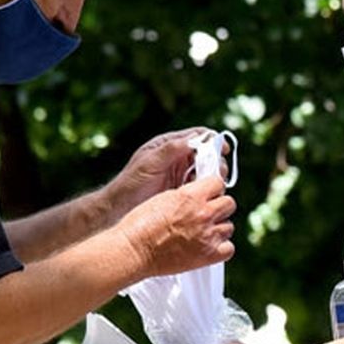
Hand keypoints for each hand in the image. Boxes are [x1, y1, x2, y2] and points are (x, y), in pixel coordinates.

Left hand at [106, 128, 226, 218]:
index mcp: (171, 145)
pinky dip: (207, 189)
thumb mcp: (150, 162)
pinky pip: (203, 187)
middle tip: (215, 172)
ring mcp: (183, 175)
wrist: (121, 208)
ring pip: (209, 171)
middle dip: (216, 161)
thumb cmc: (131, 182)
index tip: (222, 149)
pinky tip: (201, 194)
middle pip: (209, 154)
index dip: (214, 140)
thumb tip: (195, 139)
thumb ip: (171, 149)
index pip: (199, 136)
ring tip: (205, 184)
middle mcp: (180, 158)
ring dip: (213, 176)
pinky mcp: (185, 191)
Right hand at [115, 175, 235, 278]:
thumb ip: (186, 195)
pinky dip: (221, 248)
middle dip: (219, 207)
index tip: (208, 195)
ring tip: (204, 232)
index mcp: (191, 195)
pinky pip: (229, 248)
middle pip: (229, 204)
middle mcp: (203, 213)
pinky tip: (208, 246)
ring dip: (219, 228)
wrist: (134, 250)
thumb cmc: (140, 224)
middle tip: (206, 215)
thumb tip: (200, 196)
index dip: (213, 189)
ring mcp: (208, 235)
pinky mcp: (208, 255)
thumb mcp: (163, 198)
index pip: (219, 183)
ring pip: (229, 226)